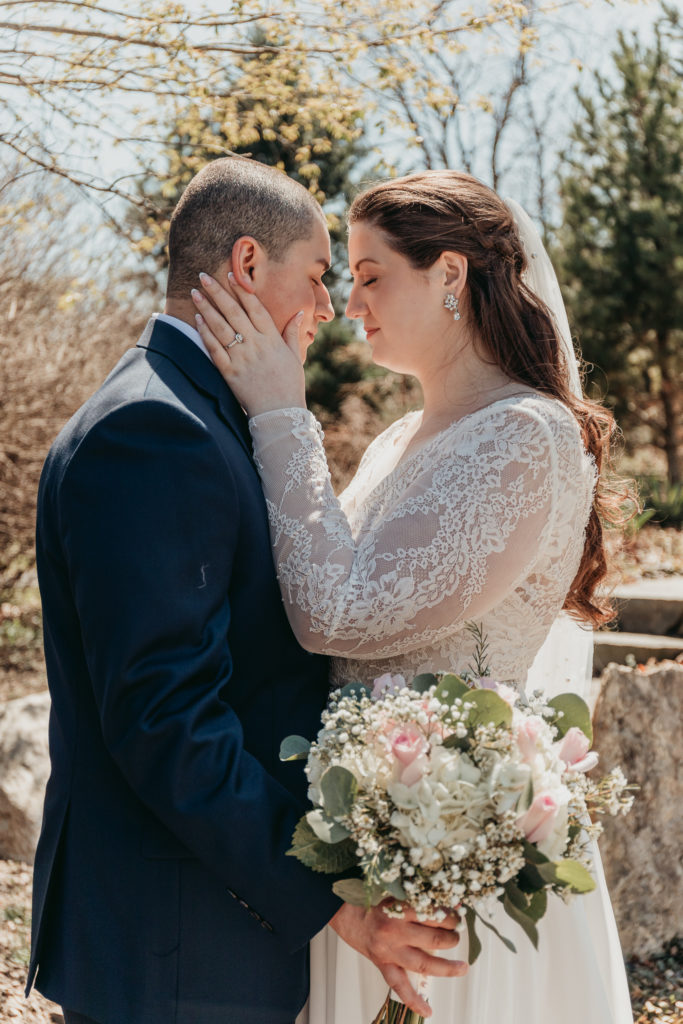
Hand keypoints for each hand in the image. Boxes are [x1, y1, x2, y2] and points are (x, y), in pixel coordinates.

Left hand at [191, 272, 306, 416]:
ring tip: (195, 293)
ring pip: (221, 328)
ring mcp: (242, 358)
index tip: (231, 275)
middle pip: (234, 312)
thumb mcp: (295, 357)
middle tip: (203, 276)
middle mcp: (256, 345)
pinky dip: (205, 334)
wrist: (280, 414)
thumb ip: (292, 333)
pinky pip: (215, 349)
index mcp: (272, 339)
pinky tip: (197, 320)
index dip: (242, 290)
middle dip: (218, 292)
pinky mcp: (230, 373)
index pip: (255, 308)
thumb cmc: (290, 385)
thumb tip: (300, 312)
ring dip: (206, 308)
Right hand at [329, 902, 466, 1016]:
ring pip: (423, 964)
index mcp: (398, 908)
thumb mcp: (393, 891)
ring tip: (462, 967)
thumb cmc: (368, 898)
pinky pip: (399, 986)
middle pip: (432, 938)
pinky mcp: (382, 965)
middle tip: (457, 934)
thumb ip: (416, 898)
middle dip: (451, 937)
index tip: (457, 914)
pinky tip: (428, 1010)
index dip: (449, 915)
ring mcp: (389, 951)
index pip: (433, 914)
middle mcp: (394, 931)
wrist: (342, 911)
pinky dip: (414, 1000)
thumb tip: (445, 903)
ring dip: (446, 968)